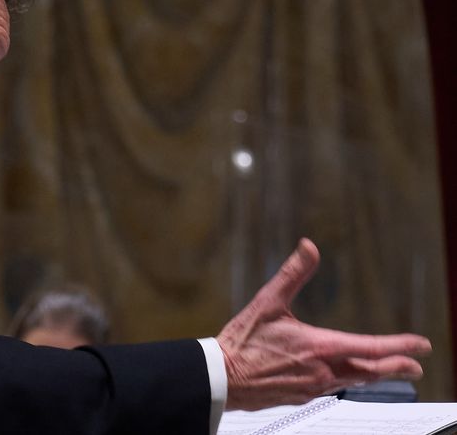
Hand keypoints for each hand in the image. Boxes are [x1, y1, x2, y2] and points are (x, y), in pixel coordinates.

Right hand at [217, 238, 431, 410]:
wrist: (221, 378)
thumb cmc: (242, 342)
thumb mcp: (267, 302)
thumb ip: (292, 274)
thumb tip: (309, 247)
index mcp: (318, 347)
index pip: (370, 347)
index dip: (400, 345)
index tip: (422, 344)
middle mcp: (321, 371)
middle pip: (370, 372)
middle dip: (395, 367)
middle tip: (415, 365)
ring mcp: (312, 387)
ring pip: (352, 382)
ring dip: (373, 375)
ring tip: (384, 370)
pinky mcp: (300, 397)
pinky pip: (331, 388)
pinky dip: (345, 380)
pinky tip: (341, 377)